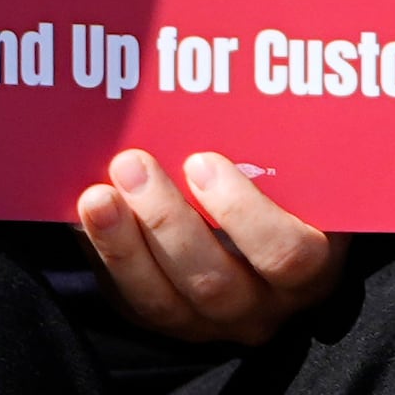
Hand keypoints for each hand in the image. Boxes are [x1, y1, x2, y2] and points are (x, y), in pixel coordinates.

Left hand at [74, 147, 336, 346]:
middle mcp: (262, 306)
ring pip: (163, 301)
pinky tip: (85, 213)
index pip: (289, 255)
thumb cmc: (280, 186)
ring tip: (97, 194)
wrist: (252, 230)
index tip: (203, 162)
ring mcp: (210, 323)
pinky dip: (106, 254)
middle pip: (213, 282)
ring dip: (123, 243)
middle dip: (166, 221)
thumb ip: (280, 146)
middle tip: (133, 163)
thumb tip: (249, 71)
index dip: (244, 213)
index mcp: (310, 267)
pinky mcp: (165, 322)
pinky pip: (130, 299)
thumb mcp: (293, 173)